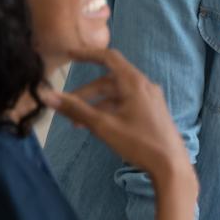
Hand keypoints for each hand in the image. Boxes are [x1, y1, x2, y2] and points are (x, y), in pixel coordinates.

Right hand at [40, 48, 191, 185]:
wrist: (171, 165)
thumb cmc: (139, 143)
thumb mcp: (103, 126)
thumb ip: (75, 110)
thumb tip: (48, 95)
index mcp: (135, 82)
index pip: (109, 58)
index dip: (87, 54)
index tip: (69, 54)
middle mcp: (144, 86)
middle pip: (109, 81)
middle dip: (86, 93)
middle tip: (66, 106)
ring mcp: (150, 99)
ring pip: (117, 95)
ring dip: (96, 105)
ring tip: (77, 124)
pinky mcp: (152, 112)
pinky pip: (126, 104)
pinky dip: (109, 110)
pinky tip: (97, 126)